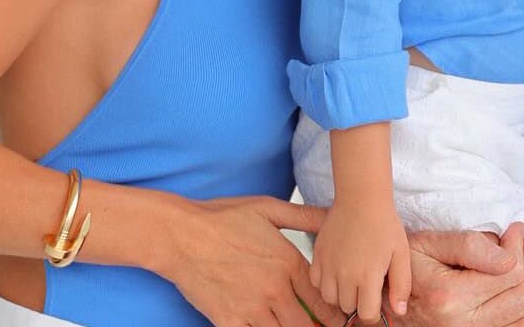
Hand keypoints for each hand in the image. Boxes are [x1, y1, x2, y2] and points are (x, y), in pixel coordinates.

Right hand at [167, 194, 338, 326]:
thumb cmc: (222, 218)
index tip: (343, 318)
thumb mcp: (268, 209)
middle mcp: (273, 290)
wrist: (180, 235)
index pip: (323, 298)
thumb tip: (333, 214)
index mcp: (287, 263)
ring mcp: (250, 309)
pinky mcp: (228, 322)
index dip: (336, 314)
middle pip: (307, 324)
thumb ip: (304, 216)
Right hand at [312, 196, 410, 322]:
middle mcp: (345, 275)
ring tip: (351, 279)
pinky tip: (337, 271)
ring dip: (340, 294)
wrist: (361, 197)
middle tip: (365, 284)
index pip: (366, 314)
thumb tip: (399, 311)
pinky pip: (315, 282)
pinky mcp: (317, 255)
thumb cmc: (384, 223)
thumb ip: (401, 285)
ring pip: (329, 298)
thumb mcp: (401, 254)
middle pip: (347, 308)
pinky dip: (324, 282)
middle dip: (358, 301)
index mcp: (368, 276)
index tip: (376, 300)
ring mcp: (328, 265)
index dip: (373, 311)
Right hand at [395, 222, 523, 326]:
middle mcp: (463, 325)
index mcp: (450, 297)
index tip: (515, 229)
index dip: (519, 246)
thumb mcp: (429, 244)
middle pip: (523, 297)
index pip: (510, 272)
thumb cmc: (406, 266)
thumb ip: (469, 247)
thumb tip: (510, 257)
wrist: (383, 298)